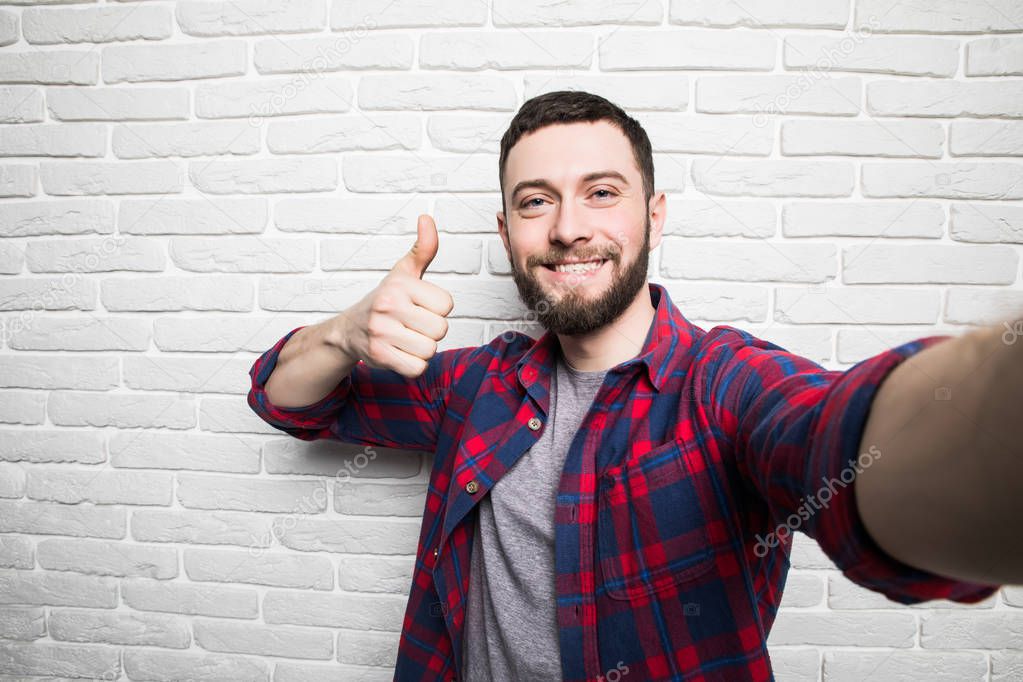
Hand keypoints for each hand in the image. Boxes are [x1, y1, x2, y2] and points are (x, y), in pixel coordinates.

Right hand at [340, 214, 453, 377]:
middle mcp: (388, 305)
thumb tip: (427, 218)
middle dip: (430, 331)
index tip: (419, 306)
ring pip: (430, 350)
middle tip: (411, 325)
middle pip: (440, 329)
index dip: (437, 309)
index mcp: (400, 284)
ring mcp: (381, 332)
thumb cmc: (386, 300)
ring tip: (405, 338)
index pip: (447, 305)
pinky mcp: (379, 355)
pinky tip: (399, 353)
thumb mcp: (403, 272)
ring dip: (422, 348)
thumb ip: (423, 249)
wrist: (349, 330)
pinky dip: (413, 365)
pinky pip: (417, 368)